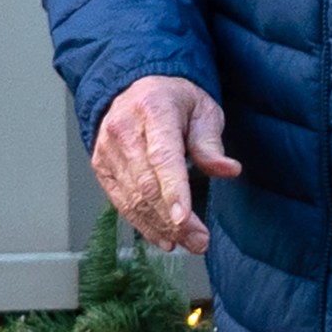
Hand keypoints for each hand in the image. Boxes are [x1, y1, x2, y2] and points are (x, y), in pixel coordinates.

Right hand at [91, 75, 240, 253]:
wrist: (134, 88)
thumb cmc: (174, 99)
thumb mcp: (203, 109)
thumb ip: (211, 143)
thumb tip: (229, 170)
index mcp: (154, 109)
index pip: (163, 157)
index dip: (174, 191)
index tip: (185, 219)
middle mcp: (124, 130)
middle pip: (147, 184)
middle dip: (173, 219)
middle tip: (199, 241)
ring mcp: (108, 151)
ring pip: (133, 198)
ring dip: (160, 227)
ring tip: (188, 244)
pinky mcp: (102, 167)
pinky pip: (121, 201)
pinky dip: (143, 223)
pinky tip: (164, 238)